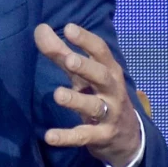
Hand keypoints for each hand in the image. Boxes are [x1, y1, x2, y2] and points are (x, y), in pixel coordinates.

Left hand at [34, 22, 141, 166]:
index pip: (101, 51)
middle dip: (87, 67)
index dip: (86, 40)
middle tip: (70, 59)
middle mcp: (112, 90)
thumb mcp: (83, 75)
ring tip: (57, 94)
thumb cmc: (100, 95)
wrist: (127, 138)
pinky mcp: (102, 137)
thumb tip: (40, 29)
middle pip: (102, 76)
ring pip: (94, 106)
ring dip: (76, 100)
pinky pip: (84, 136)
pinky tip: (49, 136)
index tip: (69, 28)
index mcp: (109, 70)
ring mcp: (110, 115)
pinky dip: (67, 137)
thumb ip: (61, 53)